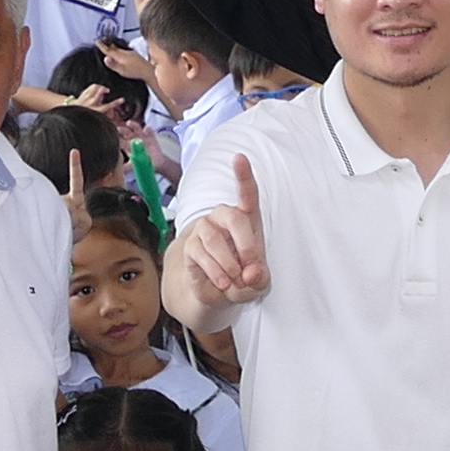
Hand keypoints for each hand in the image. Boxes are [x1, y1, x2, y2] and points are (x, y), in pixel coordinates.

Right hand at [171, 159, 269, 316]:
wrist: (216, 292)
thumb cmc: (243, 278)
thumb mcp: (258, 282)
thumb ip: (259, 277)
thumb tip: (251, 272)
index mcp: (246, 219)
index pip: (246, 193)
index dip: (243, 175)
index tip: (239, 157)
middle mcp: (223, 218)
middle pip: (232, 216)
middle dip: (246, 245)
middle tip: (251, 269)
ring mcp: (204, 230)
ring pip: (213, 238)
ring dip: (228, 263)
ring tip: (235, 281)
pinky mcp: (190, 247)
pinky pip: (199, 254)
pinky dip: (215, 271)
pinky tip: (222, 282)